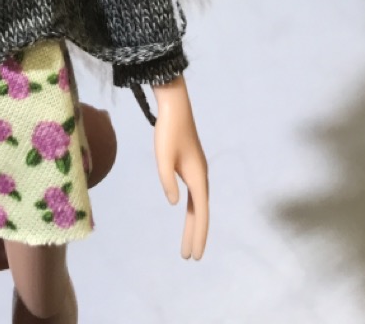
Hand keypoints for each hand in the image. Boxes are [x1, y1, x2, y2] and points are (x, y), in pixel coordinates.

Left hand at [152, 75, 208, 259]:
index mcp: (198, 178)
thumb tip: (174, 203)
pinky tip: (187, 214)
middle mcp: (201, 177)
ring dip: (193, 224)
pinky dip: (192, 210)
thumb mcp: (163, 157)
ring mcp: (197, 172)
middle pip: (200, 213)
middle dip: (195, 235)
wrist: (175, 107)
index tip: (195, 255)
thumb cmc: (167, 131)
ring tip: (188, 243)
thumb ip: (168, 181)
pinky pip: (194, 195)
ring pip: (198, 205)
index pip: (200, 214)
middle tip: (190, 257)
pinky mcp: (191, 166)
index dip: (198, 235)